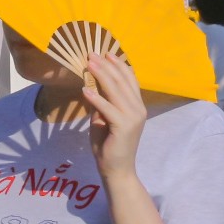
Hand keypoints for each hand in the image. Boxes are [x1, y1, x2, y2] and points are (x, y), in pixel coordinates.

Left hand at [80, 54, 146, 180]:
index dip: (118, 65)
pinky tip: (85, 90)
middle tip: (92, 54)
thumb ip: (101, 103)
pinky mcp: (124, 127)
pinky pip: (108, 108)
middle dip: (106, 66)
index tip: (106, 53)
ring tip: (88, 64)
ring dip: (101, 75)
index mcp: (136, 106)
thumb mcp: (103, 119)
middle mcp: (138, 109)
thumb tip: (89, 85)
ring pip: (116, 91)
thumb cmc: (109, 146)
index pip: (130, 80)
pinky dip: (96, 98)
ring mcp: (133, 117)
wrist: (117, 170)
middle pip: (122, 81)